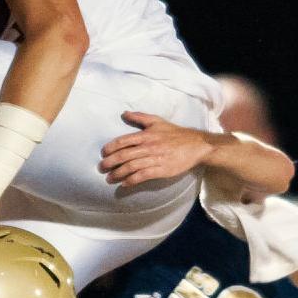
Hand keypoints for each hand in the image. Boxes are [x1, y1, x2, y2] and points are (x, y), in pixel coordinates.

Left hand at [99, 112, 214, 187]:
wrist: (195, 146)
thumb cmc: (175, 134)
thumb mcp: (157, 121)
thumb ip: (140, 117)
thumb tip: (124, 113)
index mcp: (146, 135)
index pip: (123, 141)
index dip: (111, 148)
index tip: (103, 153)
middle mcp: (148, 147)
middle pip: (124, 155)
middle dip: (110, 162)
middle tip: (101, 167)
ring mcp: (154, 159)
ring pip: (131, 167)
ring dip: (118, 174)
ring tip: (109, 178)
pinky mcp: (161, 170)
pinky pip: (143, 176)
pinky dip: (132, 180)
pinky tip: (124, 184)